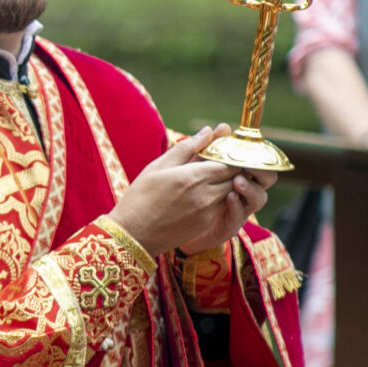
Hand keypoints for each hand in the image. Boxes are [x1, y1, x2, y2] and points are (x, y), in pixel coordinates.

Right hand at [108, 124, 270, 257]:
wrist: (132, 235)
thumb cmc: (140, 197)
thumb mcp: (158, 167)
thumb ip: (186, 148)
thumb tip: (208, 131)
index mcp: (193, 176)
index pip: (230, 161)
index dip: (230, 154)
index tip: (223, 150)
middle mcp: (206, 194)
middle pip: (235, 175)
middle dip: (232, 167)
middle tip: (220, 162)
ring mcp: (208, 211)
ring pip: (231, 190)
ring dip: (226, 183)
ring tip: (208, 179)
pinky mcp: (205, 224)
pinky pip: (221, 205)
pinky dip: (217, 198)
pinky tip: (198, 196)